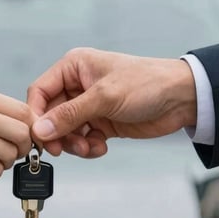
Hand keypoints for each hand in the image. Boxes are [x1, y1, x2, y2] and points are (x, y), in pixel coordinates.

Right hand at [27, 48, 196, 157]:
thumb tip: (40, 129)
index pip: (40, 92)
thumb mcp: (104, 97)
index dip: (36, 115)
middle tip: (62, 150)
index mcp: (74, 67)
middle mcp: (78, 85)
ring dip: (74, 144)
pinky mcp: (101, 122)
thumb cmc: (147, 83)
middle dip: (57, 134)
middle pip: (50, 115)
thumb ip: (70, 115)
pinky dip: (88, 147)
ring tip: (89, 148)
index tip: (40, 136)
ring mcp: (89, 106)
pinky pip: (82, 139)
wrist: (182, 98)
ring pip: (65, 131)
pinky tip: (101, 147)